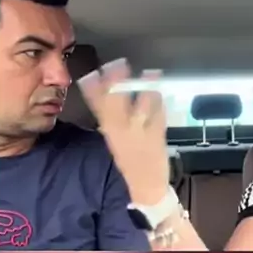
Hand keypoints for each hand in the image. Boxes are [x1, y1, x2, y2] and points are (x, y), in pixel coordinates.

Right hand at [78, 59, 169, 204]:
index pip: (99, 109)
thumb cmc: (131, 162)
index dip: (94, 92)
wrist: (146, 188)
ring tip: (149, 73)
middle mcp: (123, 133)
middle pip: (118, 105)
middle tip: (118, 65)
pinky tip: (161, 91)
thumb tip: (107, 99)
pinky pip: (159, 117)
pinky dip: (160, 103)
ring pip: (141, 109)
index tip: (91, 75)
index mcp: (111, 134)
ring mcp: (141, 135)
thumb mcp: (116, 142)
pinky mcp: (158, 138)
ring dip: (145, 90)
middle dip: (117, 84)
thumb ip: (112, 122)